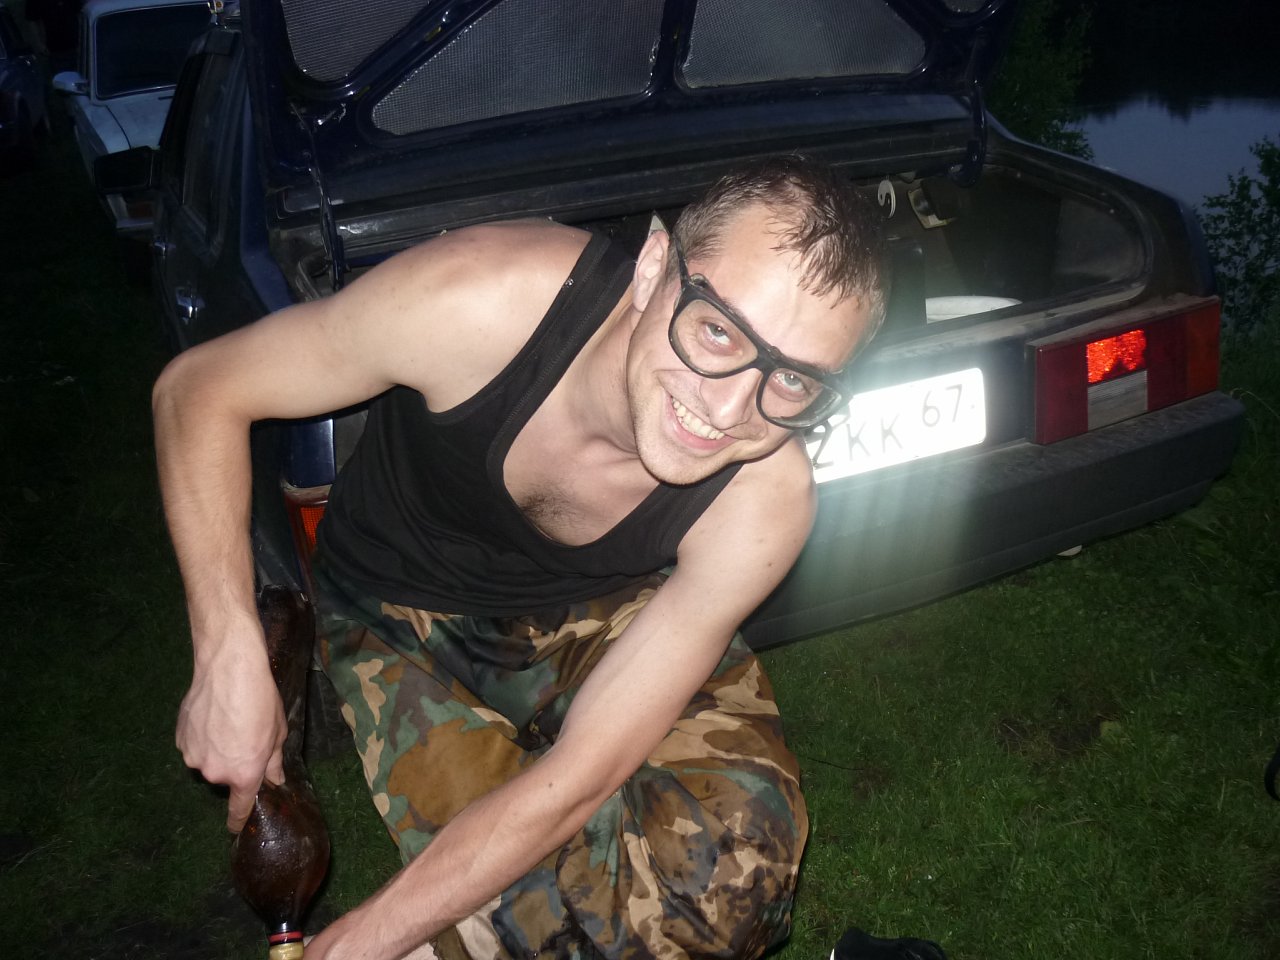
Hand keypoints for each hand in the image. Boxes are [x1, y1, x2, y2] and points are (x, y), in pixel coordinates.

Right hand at [175, 624, 286, 831]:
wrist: (228, 670)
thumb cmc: (261, 700)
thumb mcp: (278, 732)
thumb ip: (273, 761)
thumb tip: (275, 779)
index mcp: (243, 774)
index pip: (239, 808)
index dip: (238, 820)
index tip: (236, 829)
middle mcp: (215, 773)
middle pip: (225, 777)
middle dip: (234, 763)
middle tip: (243, 736)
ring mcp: (193, 757)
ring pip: (207, 760)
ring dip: (215, 749)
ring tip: (226, 721)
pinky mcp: (179, 739)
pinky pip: (193, 745)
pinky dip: (200, 736)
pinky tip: (210, 716)